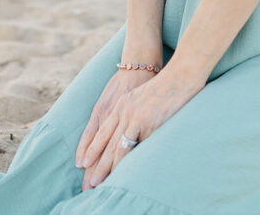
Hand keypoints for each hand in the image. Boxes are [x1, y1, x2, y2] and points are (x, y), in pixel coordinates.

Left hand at [77, 70, 200, 190]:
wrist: (177, 75)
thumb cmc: (162, 86)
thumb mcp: (139, 96)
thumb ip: (131, 112)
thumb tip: (129, 132)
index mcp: (120, 105)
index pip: (100, 131)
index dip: (91, 149)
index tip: (82, 164)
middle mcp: (122, 111)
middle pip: (104, 142)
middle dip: (94, 164)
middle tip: (87, 183)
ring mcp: (132, 118)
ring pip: (114, 147)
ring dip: (105, 167)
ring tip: (98, 182)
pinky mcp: (144, 123)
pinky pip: (132, 146)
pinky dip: (124, 162)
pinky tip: (120, 174)